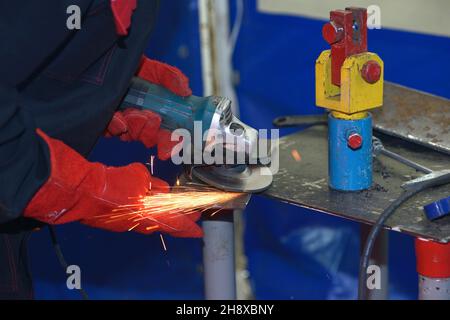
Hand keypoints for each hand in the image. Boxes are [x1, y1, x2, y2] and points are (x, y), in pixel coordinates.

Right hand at [24, 129, 201, 237]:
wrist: (83, 192)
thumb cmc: (113, 184)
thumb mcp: (139, 176)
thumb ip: (152, 184)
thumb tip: (157, 188)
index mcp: (151, 215)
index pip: (176, 224)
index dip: (188, 227)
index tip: (198, 231)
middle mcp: (141, 224)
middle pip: (164, 223)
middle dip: (177, 218)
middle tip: (190, 216)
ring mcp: (127, 226)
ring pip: (148, 219)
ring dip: (158, 212)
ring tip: (166, 203)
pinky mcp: (115, 223)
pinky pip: (135, 216)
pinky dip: (141, 209)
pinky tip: (141, 198)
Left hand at [105, 56, 189, 158]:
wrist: (116, 63)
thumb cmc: (140, 68)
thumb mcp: (159, 71)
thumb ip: (173, 79)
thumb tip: (186, 92)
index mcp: (159, 117)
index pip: (167, 137)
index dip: (168, 144)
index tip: (166, 148)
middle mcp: (142, 124)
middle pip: (148, 139)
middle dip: (149, 132)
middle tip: (150, 117)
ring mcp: (125, 124)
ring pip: (130, 137)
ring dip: (133, 127)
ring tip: (131, 112)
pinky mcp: (108, 122)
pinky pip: (112, 132)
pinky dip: (115, 125)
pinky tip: (117, 116)